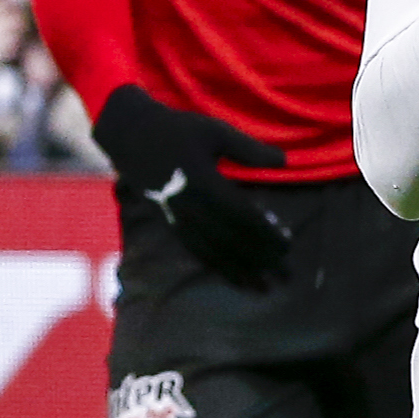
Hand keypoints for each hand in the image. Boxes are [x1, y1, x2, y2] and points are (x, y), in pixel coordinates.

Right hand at [95, 85, 295, 289]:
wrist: (131, 136)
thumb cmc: (178, 130)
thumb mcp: (215, 132)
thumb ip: (249, 149)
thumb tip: (284, 160)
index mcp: (201, 180)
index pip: (241, 215)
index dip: (265, 232)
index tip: (287, 244)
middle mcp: (188, 205)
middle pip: (230, 239)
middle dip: (259, 258)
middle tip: (285, 273)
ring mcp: (177, 217)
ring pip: (212, 251)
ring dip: (240, 271)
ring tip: (264, 287)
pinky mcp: (170, 224)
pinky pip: (196, 251)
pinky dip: (218, 267)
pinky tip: (235, 278)